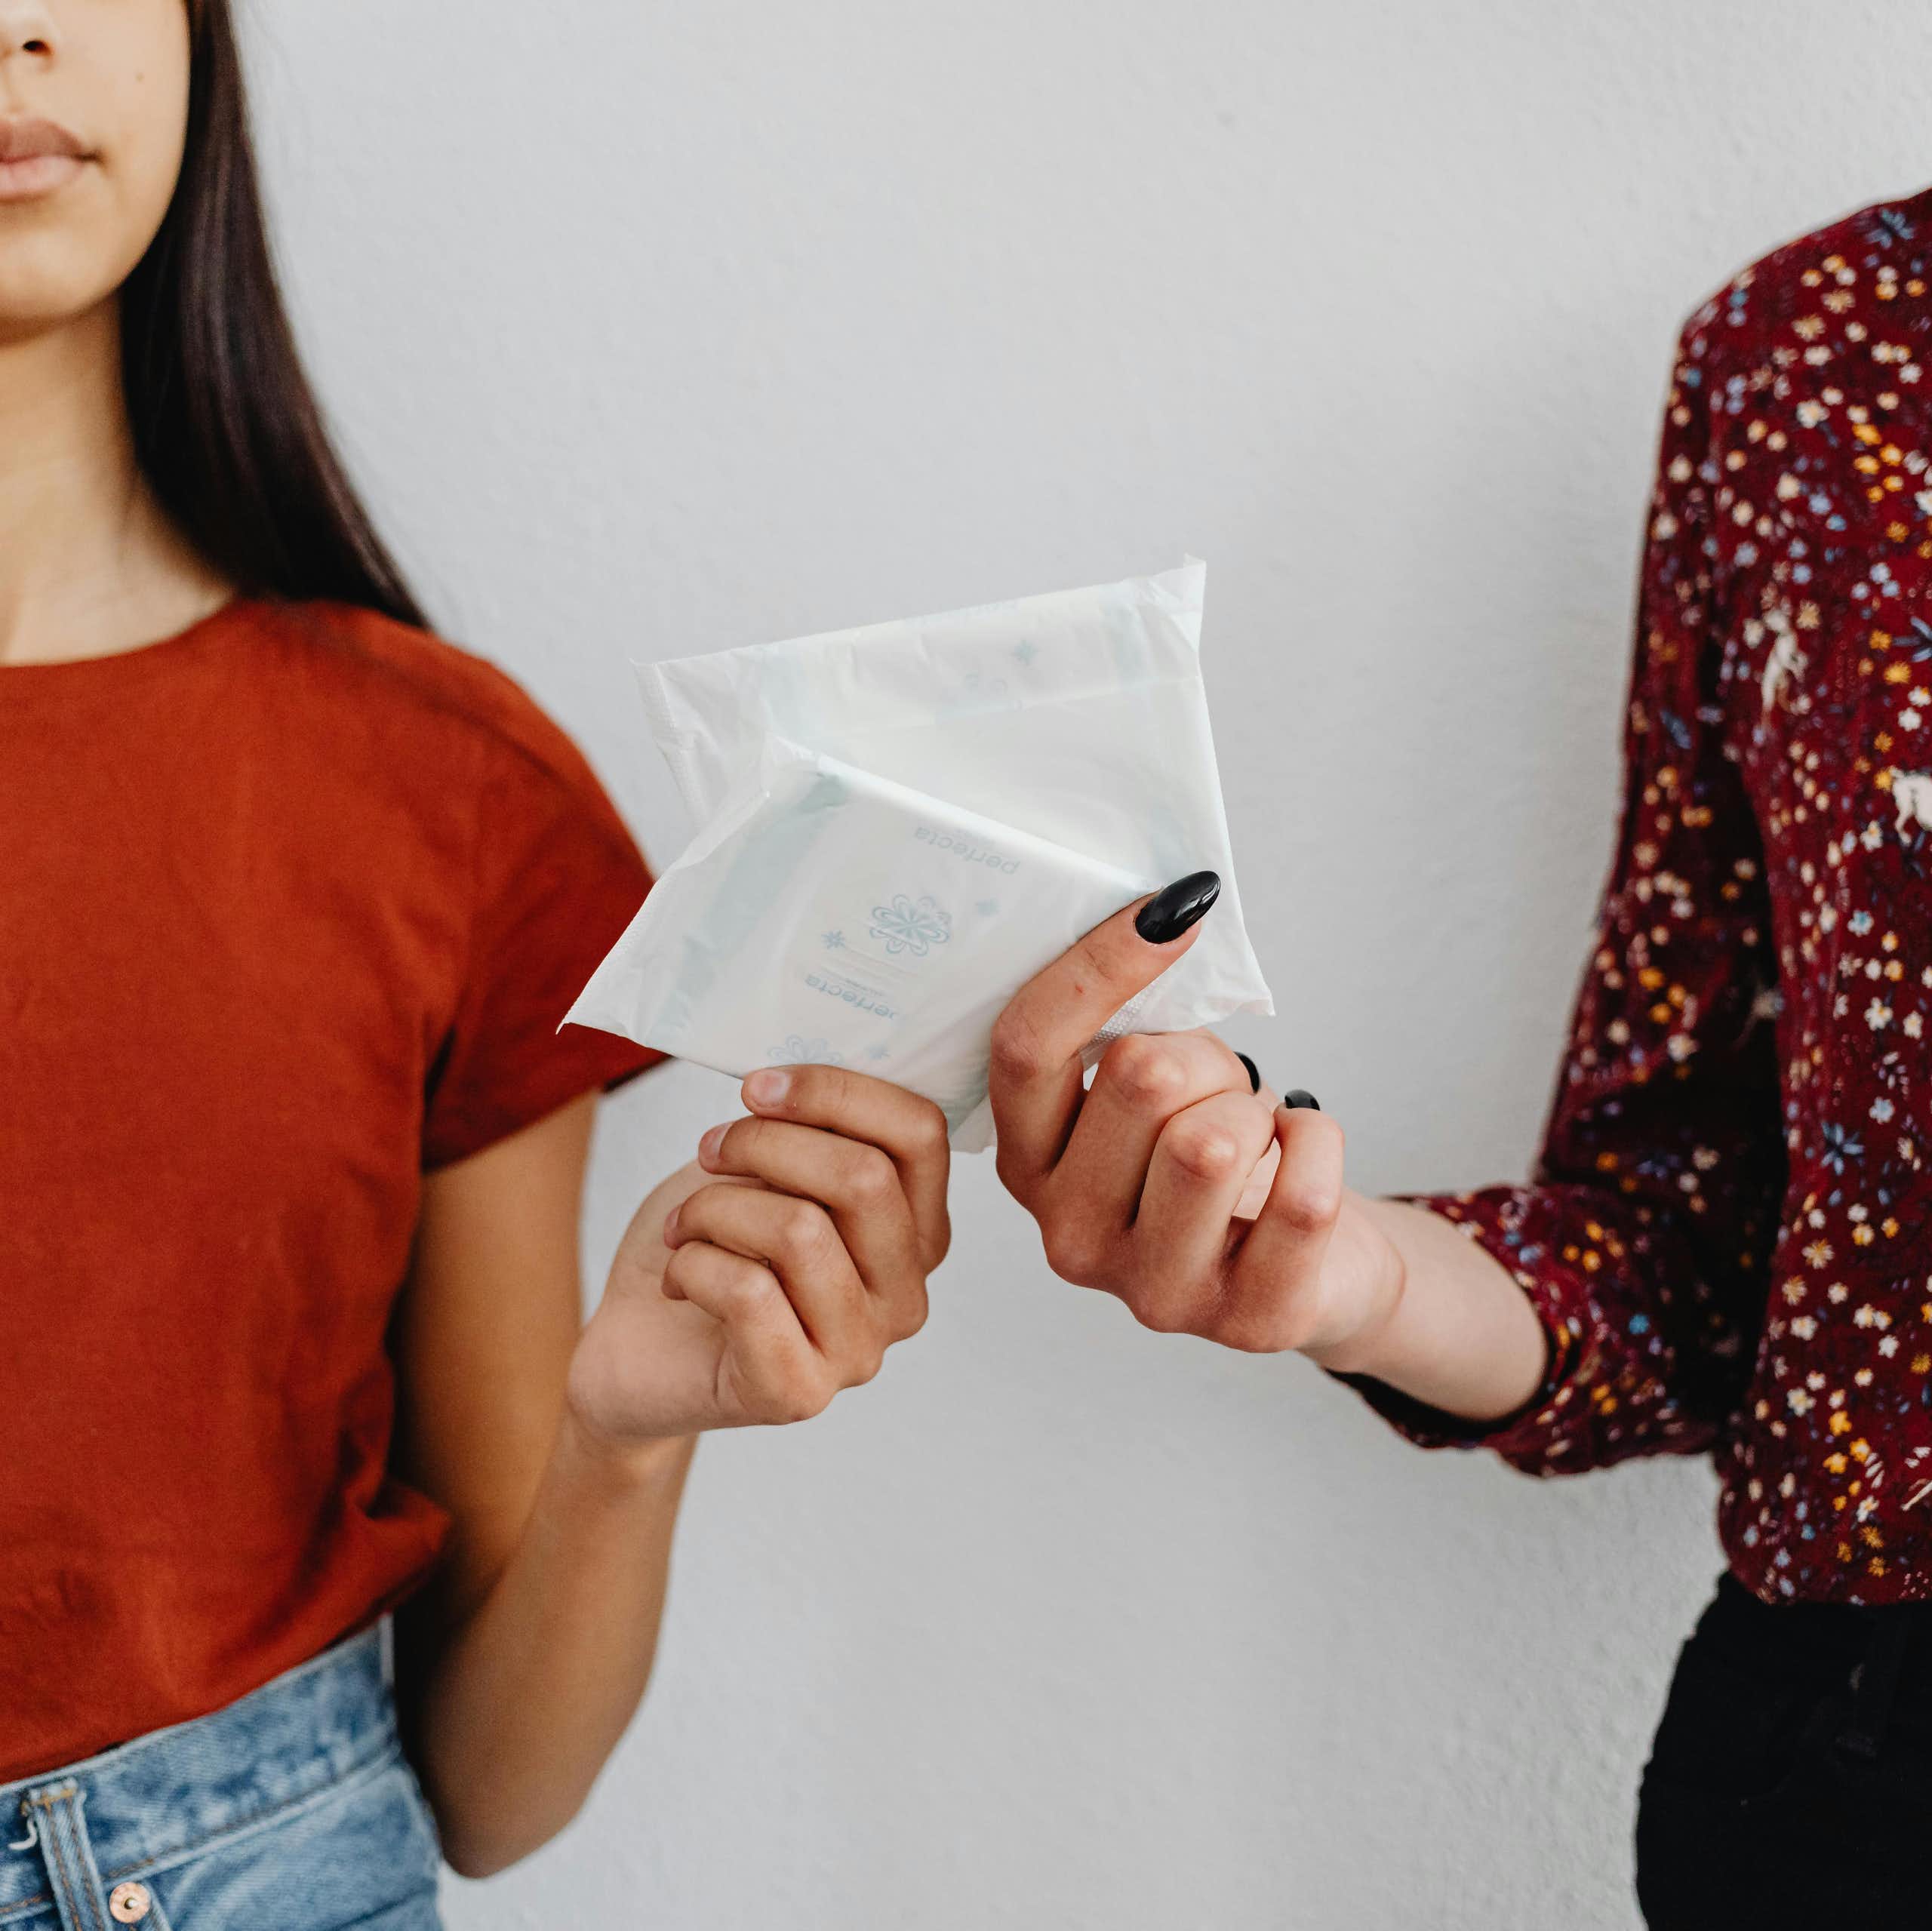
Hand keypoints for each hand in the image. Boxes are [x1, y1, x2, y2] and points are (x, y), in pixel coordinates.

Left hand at [567, 1067, 948, 1447]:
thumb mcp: (765, 1172)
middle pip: (864, 1177)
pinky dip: (692, 1263)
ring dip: (714, 1207)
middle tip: (711, 1150)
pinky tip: (678, 1277)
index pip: (921, 1133)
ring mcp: (859, 1351)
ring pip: (800, 1229)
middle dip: (764, 1143)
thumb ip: (810, 1134)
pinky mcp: (798, 1393)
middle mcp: (905, 1294)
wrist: (640, 1351)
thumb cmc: (712, 1251)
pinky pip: (748, 1290)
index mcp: (916, 1230)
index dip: (838, 1090)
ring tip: (682, 1223)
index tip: (758, 1086)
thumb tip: (798, 1083)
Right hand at [988, 875, 1404, 1357]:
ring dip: (1255, 1108)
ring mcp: (1154, 1291)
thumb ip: (1127, 1029)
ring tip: (1254, 1133)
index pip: (1028, 1048)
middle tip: (1219, 1089)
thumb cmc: (1214, 1153)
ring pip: (1211, 1141)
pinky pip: (1302, 1192)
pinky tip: (1302, 1157)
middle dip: (1204, 1057)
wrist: (1312, 1264)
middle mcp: (1068, 1237)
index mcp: (1026, 1164)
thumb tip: (1165, 919)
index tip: (1170, 910)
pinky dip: (1321, 1143)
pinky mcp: (1248, 1321)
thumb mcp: (1150, 1088)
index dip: (1097, 966)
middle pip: (1137, 1079)